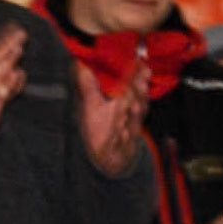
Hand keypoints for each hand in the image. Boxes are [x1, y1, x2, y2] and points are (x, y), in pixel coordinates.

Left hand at [76, 60, 149, 175]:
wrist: (109, 160)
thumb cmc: (103, 131)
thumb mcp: (93, 106)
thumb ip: (89, 86)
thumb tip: (81, 64)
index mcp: (125, 106)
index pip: (133, 89)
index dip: (138, 77)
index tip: (142, 63)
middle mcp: (129, 118)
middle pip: (137, 103)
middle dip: (140, 93)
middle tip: (142, 81)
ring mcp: (127, 134)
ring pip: (133, 123)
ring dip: (135, 114)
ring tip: (135, 104)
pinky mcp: (120, 149)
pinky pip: (122, 143)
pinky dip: (123, 139)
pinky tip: (123, 134)